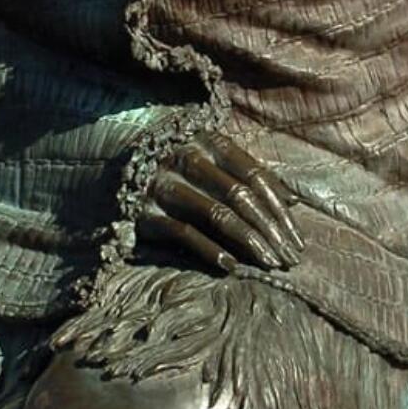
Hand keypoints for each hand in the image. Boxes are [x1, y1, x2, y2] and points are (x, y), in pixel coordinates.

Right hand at [134, 134, 303, 274]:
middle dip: (270, 230)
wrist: (110, 162)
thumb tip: (294, 202)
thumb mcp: (211, 158)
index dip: (279, 208)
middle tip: (290, 258)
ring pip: (217, 214)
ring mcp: (164, 185)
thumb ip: (249, 175)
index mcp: (208, 141)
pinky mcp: (145, 212)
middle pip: (240, 196)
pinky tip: (233, 267)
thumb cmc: (177, 165)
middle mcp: (186, 158)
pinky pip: (185, 233)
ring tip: (270, 264)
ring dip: (249, 242)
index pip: (254, 175)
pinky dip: (210, 251)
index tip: (297, 238)